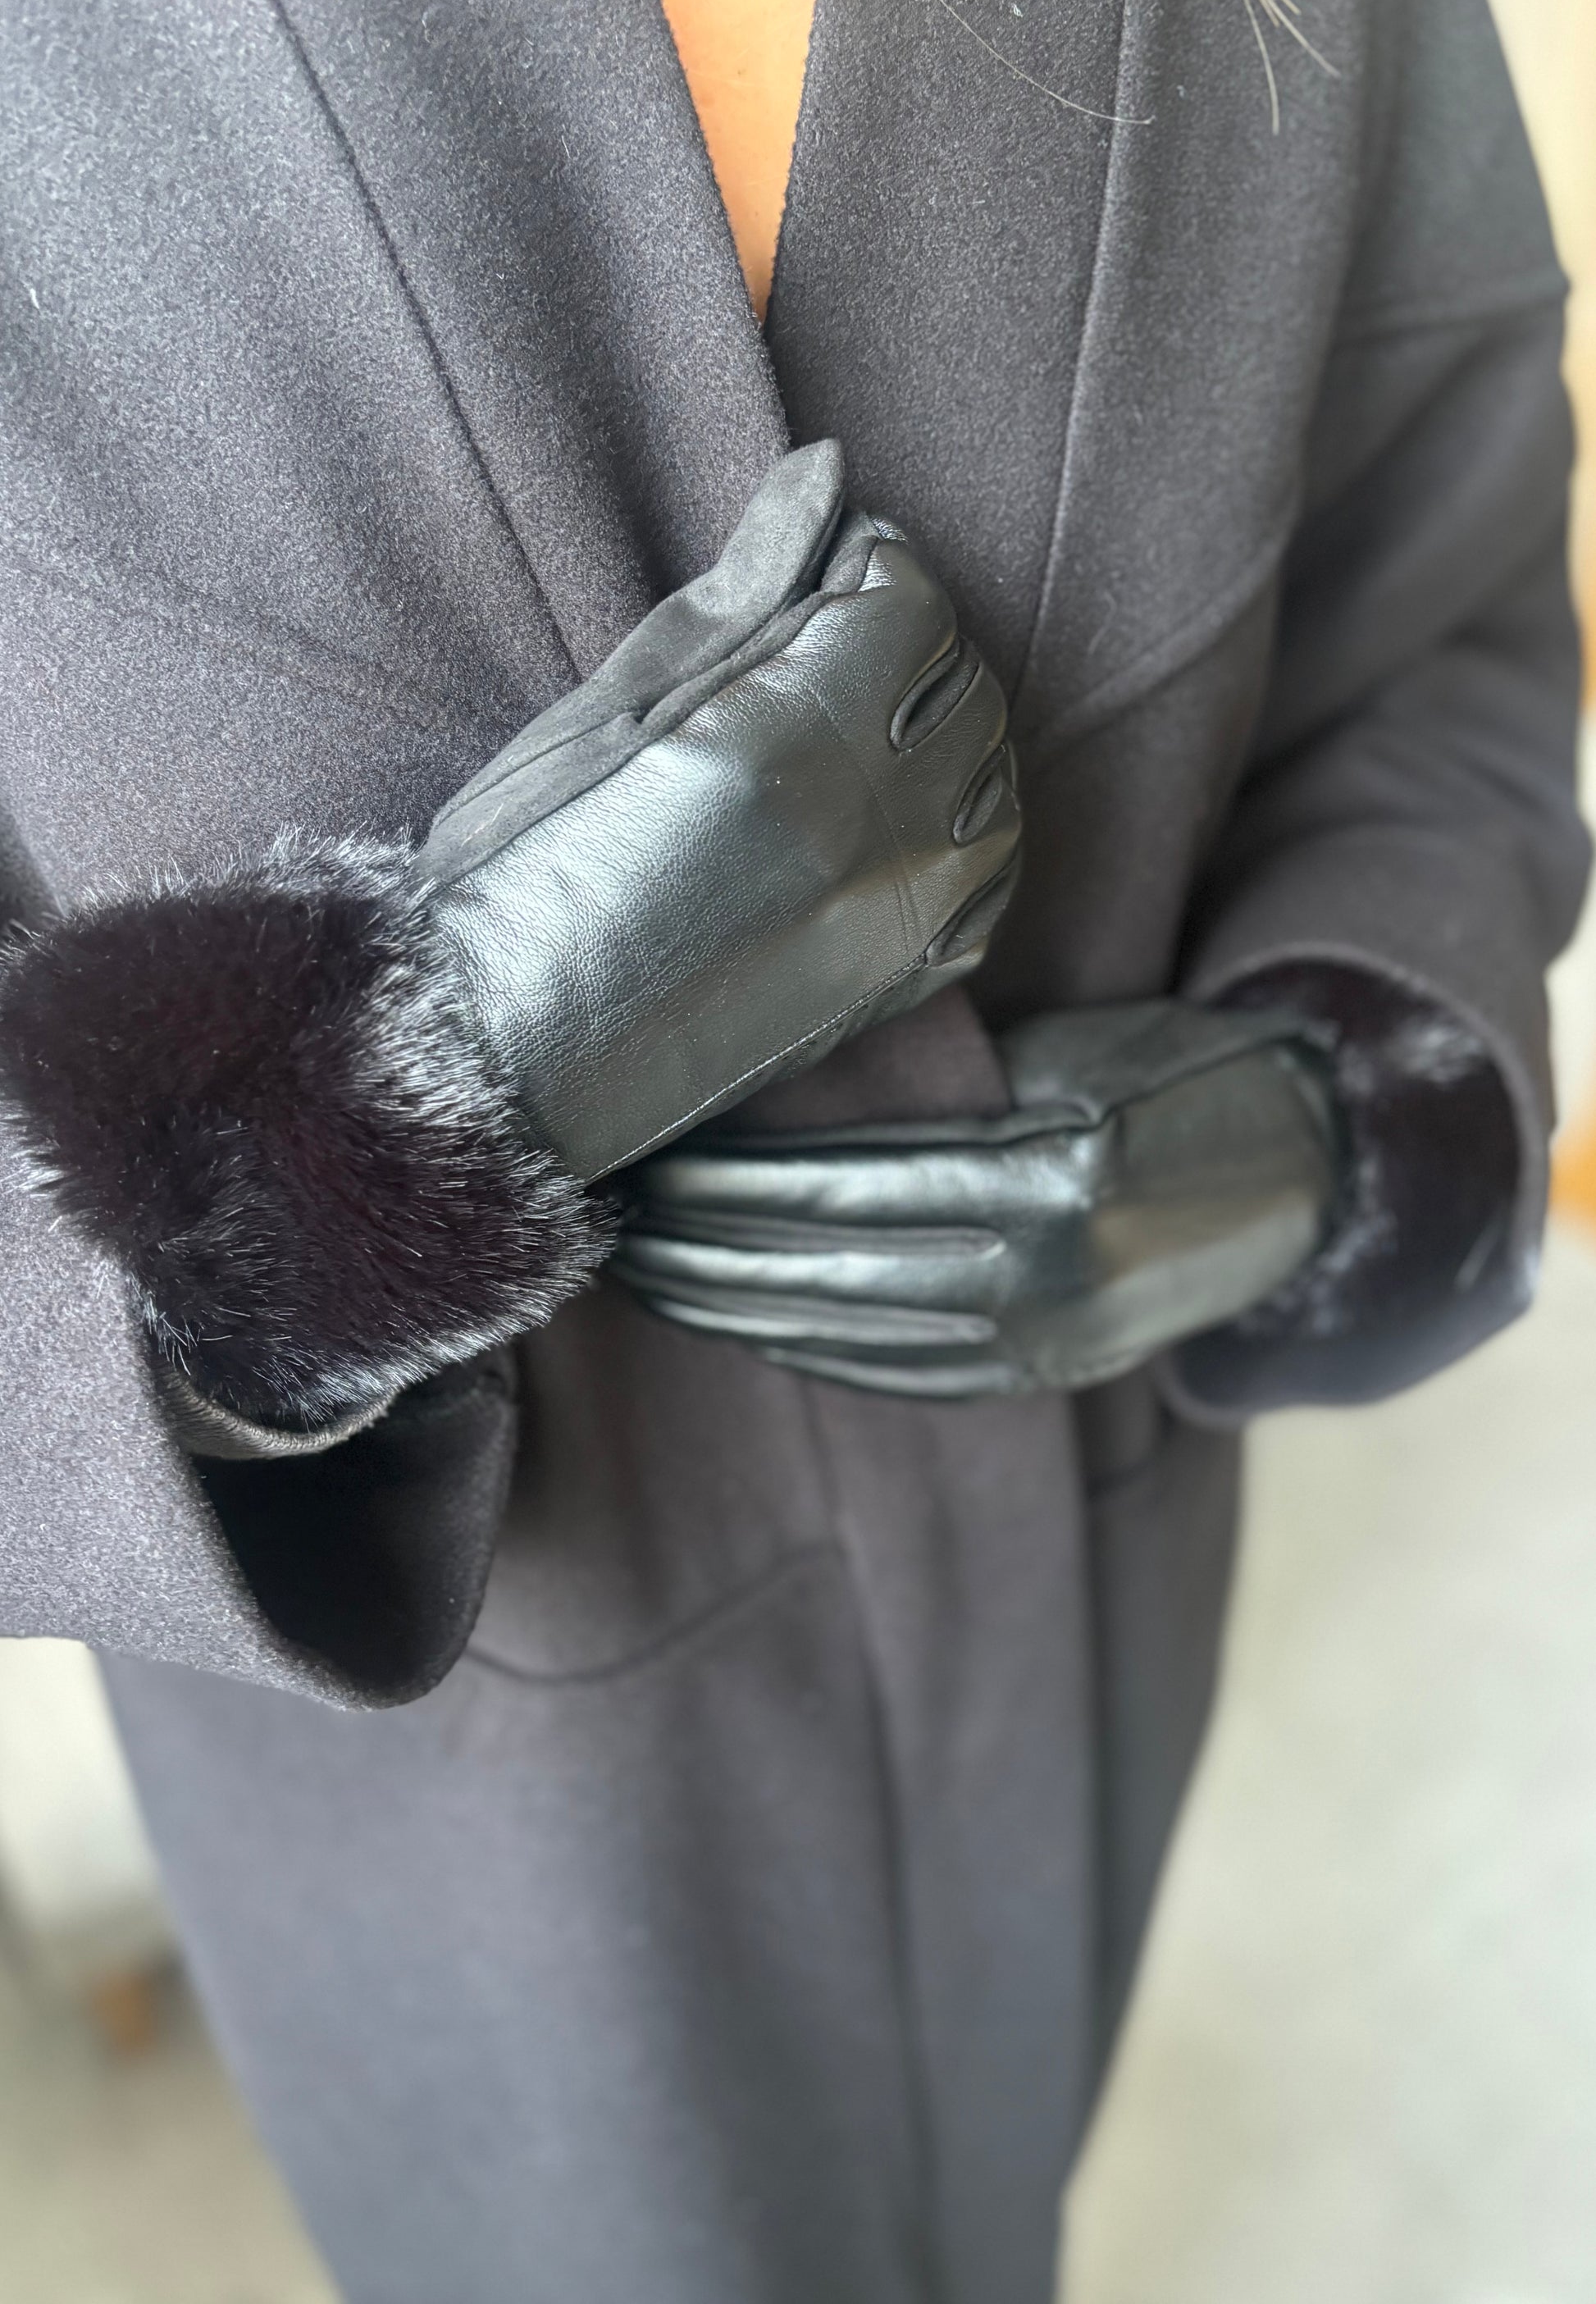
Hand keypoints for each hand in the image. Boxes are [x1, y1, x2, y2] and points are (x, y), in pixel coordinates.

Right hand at [417, 438, 1019, 1180]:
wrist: (511, 1051)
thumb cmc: (525, 868)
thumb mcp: (615, 703)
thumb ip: (743, 587)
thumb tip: (827, 477)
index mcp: (794, 742)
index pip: (910, 604)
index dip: (873, 567)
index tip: (826, 570)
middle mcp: (874, 832)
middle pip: (965, 687)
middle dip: (913, 644)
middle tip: (834, 642)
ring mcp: (901, 919)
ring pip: (996, 785)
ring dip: (949, 736)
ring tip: (862, 730)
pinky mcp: (898, 984)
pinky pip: (991, 886)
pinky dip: (967, 831)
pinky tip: (901, 817)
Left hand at [611, 1003, 1340, 1397]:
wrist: (1306, 1168)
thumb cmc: (1168, 1068)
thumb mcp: (1066, 1046)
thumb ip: (941, 1085)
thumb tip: (770, 1092)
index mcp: (1059, 1166)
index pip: (848, 1181)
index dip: (729, 1179)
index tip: (641, 1156)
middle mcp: (1056, 1269)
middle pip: (830, 1266)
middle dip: (700, 1249)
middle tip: (604, 1218)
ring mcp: (1054, 1340)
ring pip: (850, 1334)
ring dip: (732, 1308)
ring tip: (643, 1272)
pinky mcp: (1049, 1377)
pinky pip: (900, 1374)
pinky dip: (808, 1348)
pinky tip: (740, 1320)